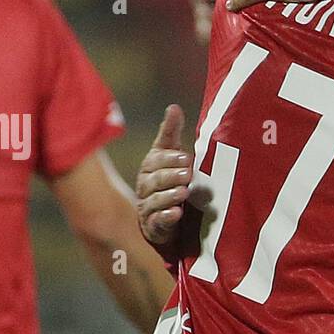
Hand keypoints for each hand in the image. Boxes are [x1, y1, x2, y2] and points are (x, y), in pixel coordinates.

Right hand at [135, 105, 191, 248]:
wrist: (164, 216)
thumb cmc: (169, 179)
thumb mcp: (171, 155)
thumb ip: (171, 133)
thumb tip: (173, 107)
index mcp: (150, 167)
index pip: (156, 160)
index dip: (170, 159)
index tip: (187, 158)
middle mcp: (145, 186)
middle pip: (155, 180)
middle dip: (171, 176)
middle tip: (189, 173)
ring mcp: (147, 207)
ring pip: (154, 200)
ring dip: (169, 196)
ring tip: (184, 192)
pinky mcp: (153, 227)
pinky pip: (156, 222)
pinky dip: (166, 217)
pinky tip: (176, 214)